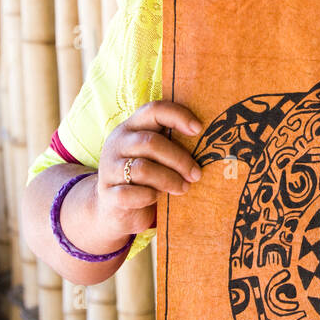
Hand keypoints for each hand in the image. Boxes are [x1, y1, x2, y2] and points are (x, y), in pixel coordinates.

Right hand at [89, 100, 203, 243]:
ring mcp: (109, 168)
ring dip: (169, 179)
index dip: (178, 116)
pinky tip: (157, 199)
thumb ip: (173, 146)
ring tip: (184, 188)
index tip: (199, 129)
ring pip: (142, 169)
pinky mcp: (107, 194)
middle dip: (179, 159)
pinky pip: (130, 194)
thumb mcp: (156, 157)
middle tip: (197, 174)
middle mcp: (117, 143)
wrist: (114, 209)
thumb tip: (212, 144)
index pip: (154, 110)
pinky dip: (148, 197)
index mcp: (132, 128)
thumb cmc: (146, 178)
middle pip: (151, 143)